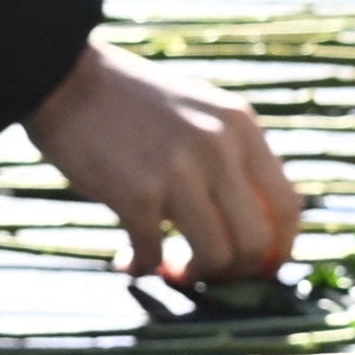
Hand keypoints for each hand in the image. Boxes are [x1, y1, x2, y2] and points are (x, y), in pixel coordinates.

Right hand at [18, 41, 300, 290]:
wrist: (66, 79)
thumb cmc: (130, 103)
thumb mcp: (200, 112)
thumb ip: (231, 156)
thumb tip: (254, 223)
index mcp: (241, 127)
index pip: (288, 205)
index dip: (279, 250)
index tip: (260, 269)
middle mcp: (219, 147)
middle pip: (256, 241)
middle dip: (235, 272)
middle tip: (207, 273)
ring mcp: (179, 170)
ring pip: (215, 255)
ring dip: (194, 275)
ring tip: (171, 270)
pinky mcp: (137, 192)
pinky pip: (154, 252)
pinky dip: (142, 266)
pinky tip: (127, 261)